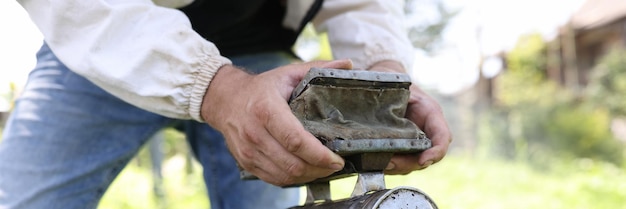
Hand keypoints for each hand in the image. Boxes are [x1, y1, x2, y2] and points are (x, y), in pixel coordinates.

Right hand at [201, 59, 352, 185]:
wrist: (224, 99)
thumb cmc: (261, 88)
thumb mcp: (288, 73)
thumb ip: (319, 69)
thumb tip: (349, 64)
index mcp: (266, 109)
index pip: (295, 141)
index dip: (320, 155)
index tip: (338, 158)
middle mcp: (254, 133)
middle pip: (292, 163)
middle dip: (319, 169)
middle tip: (336, 165)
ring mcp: (248, 151)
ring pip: (284, 176)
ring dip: (308, 176)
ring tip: (324, 169)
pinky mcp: (246, 163)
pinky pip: (274, 179)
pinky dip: (293, 180)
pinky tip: (306, 171)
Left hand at [368, 60, 451, 173]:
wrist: (387, 82)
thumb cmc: (395, 82)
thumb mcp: (398, 84)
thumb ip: (397, 95)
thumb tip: (385, 115)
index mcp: (431, 114)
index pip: (442, 138)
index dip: (435, 152)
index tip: (423, 160)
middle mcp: (427, 131)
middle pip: (426, 157)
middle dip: (408, 163)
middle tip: (389, 163)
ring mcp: (416, 142)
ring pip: (412, 163)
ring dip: (397, 167)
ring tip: (379, 163)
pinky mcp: (403, 148)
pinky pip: (400, 162)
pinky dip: (388, 165)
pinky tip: (373, 161)